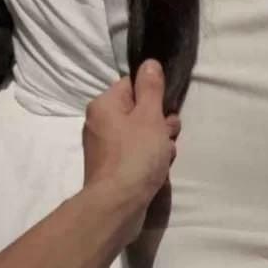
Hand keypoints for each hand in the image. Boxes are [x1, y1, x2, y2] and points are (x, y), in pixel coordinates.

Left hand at [82, 61, 180, 242]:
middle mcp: (98, 122)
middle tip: (168, 135)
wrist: (118, 204)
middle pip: (137, 111)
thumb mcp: (150, 116)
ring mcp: (103, 147)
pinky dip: (148, 158)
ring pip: (139, 134)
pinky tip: (158, 168)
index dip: (153, 95)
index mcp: (104, 105)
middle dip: (159, 122)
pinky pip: (134, 153)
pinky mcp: (110, 168)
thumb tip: (149, 63)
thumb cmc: (136, 155)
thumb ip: (151, 89)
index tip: (166, 109)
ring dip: (157, 142)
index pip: (132, 85)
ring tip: (165, 156)